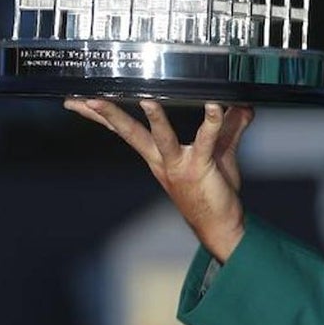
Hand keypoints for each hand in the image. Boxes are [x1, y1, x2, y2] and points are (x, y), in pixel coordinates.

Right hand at [64, 97, 254, 261]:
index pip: (125, 130)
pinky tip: (214, 105)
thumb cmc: (214, 190)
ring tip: (147, 99)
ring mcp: (178, 164)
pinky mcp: (199, 168)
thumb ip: (230, 126)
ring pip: (161, 137)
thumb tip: (244, 104)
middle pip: (129, 132)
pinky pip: (205, 140)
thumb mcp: (219, 151)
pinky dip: (211, 121)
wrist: (221, 226)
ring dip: (154, 117)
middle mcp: (161, 160)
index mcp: (157, 155)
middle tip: (85, 98)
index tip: (78, 100)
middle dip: (105, 115)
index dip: (101, 115)